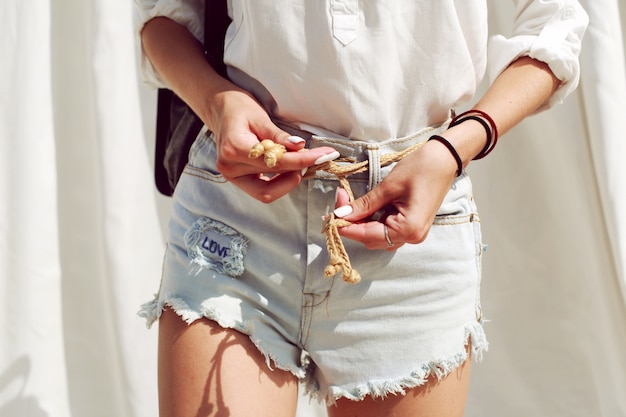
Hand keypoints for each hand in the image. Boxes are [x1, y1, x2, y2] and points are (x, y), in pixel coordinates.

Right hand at [209, 90, 338, 202]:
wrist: (219, 108)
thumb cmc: (238, 108)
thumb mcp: (260, 116)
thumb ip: (278, 135)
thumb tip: (300, 146)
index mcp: (234, 148)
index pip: (276, 162)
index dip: (303, 160)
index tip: (324, 155)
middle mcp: (230, 167)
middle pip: (272, 180)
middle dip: (297, 171)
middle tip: (314, 157)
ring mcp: (231, 176)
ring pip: (267, 191)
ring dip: (288, 180)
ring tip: (299, 161)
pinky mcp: (236, 179)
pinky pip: (261, 189)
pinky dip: (278, 181)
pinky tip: (288, 167)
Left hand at [333, 139, 458, 249]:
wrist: (446, 158)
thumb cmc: (421, 168)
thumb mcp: (388, 186)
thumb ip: (364, 204)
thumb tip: (340, 216)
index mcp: (408, 230)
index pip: (368, 236)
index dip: (346, 226)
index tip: (330, 214)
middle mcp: (412, 237)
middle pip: (371, 239)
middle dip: (352, 223)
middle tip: (340, 200)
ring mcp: (413, 233)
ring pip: (377, 235)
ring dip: (361, 222)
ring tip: (349, 201)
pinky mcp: (412, 225)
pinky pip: (386, 229)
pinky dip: (372, 219)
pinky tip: (364, 205)